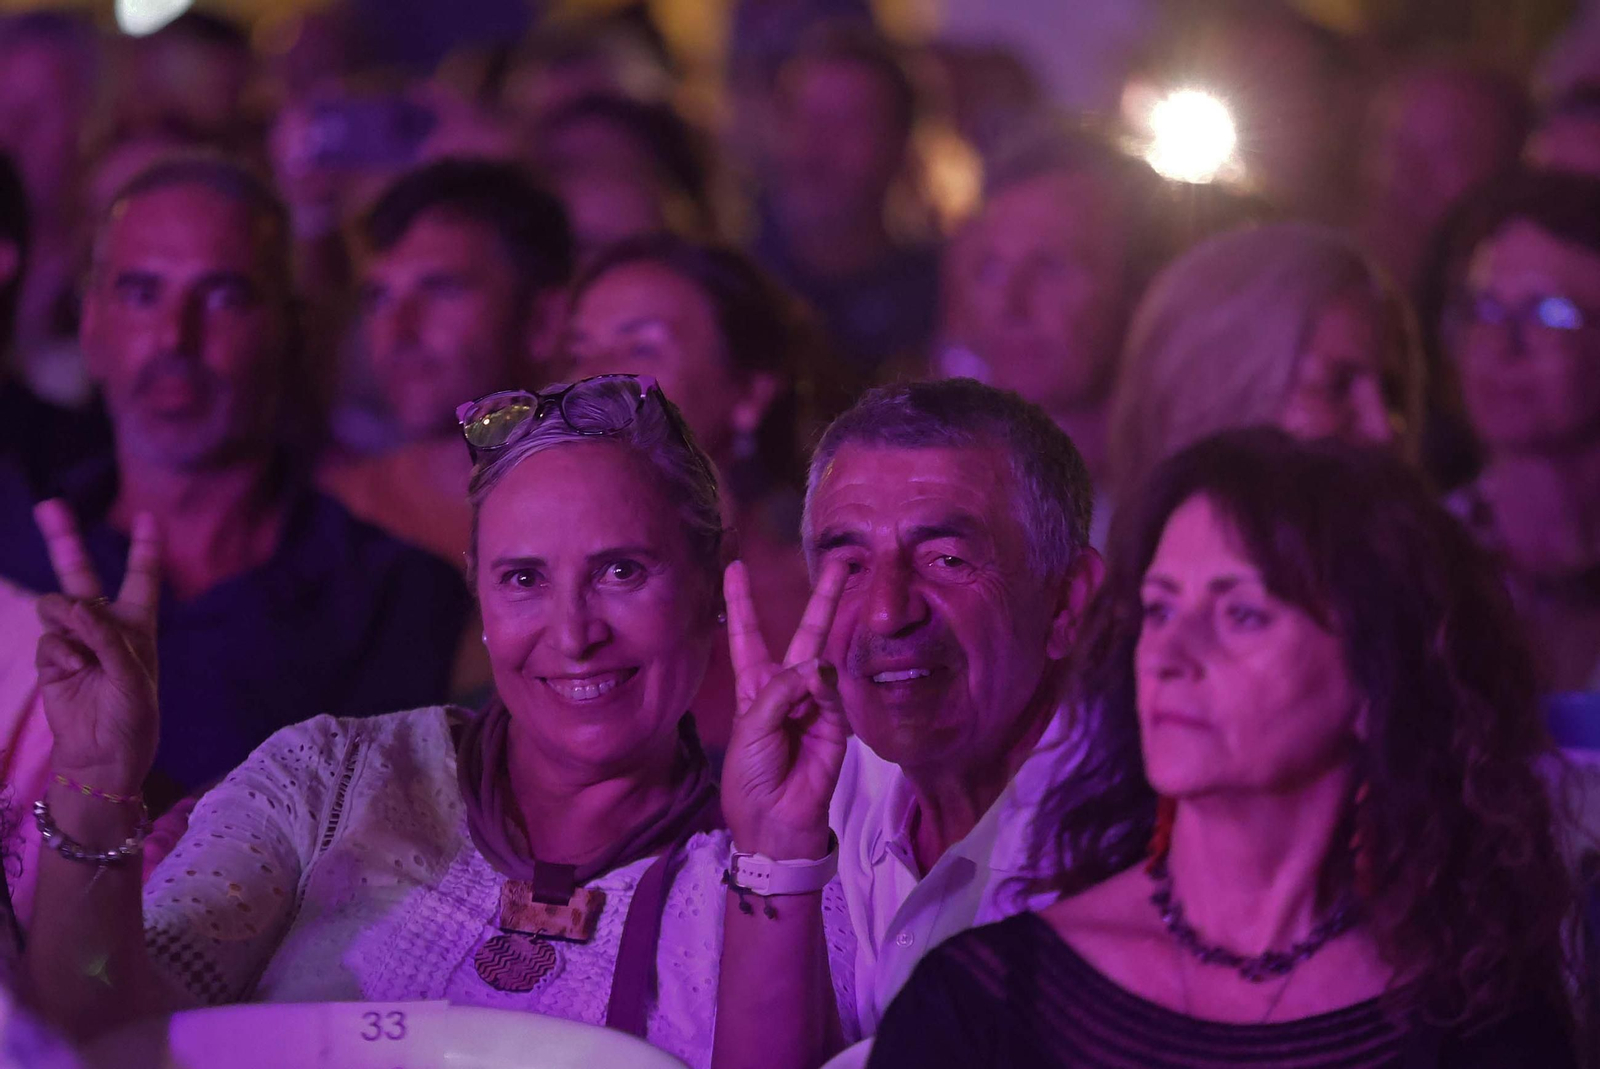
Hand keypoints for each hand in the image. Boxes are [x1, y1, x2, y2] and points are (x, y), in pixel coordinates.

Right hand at [33, 500, 161, 795]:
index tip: (148, 517)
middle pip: (82, 575)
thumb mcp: (133, 678)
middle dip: (65, 541)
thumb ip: (106, 639)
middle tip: (50, 506)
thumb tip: (75, 608)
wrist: (102, 757)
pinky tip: (72, 671)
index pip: (141, 579)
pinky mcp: (52, 660)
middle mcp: (105, 627)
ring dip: (66, 618)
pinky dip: (58, 652)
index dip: (145, 549)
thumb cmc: (132, 719)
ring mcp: (74, 641)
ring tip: (81, 651)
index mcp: (138, 626)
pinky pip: (48, 639)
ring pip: (58, 605)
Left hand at [719, 559, 848, 860]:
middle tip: (840, 563)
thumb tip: (817, 667)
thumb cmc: (750, 776)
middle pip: (805, 633)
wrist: (774, 822)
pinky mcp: (835, 723)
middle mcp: (785, 687)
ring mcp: (813, 703)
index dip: (742, 602)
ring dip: (816, 657)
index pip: (747, 635)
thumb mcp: (750, 727)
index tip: (736, 567)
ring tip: (804, 690)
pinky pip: (828, 695)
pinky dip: (820, 693)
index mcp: (754, 686)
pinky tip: (813, 696)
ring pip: (821, 661)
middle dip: (823, 599)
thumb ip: (780, 691)